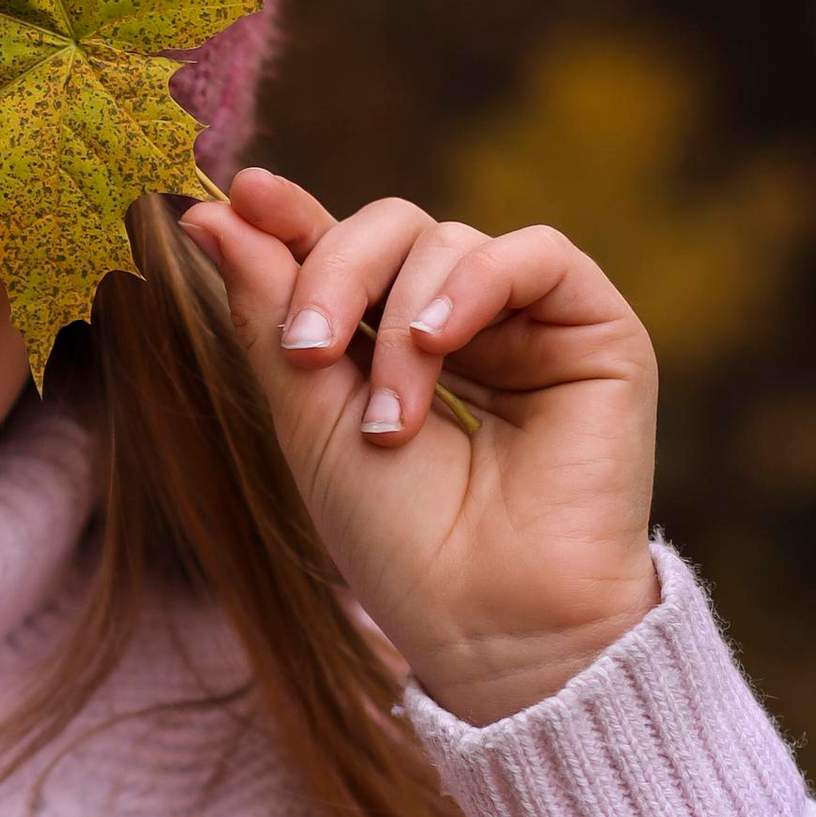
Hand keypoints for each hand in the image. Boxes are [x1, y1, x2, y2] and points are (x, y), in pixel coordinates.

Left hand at [181, 168, 661, 725]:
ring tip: (391, 421)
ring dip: (397, 324)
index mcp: (392, 348)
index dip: (293, 222)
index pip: (343, 255)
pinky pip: (534, 253)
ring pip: (447, 241)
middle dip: (333, 274)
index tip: (243, 196)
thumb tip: (218, 213)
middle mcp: (464, 326)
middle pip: (390, 229)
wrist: (491, 620)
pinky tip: (437, 344)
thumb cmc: (400, 544)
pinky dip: (472, 285)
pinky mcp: (597, 330)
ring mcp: (531, 325)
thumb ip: (271, 315)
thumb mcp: (309, 422)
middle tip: (307, 349)